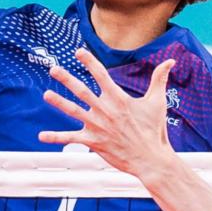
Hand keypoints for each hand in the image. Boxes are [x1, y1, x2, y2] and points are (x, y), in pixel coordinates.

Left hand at [38, 48, 176, 176]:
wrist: (150, 158)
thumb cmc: (154, 130)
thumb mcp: (157, 102)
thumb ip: (160, 79)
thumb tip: (170, 61)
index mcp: (119, 99)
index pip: (101, 75)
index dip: (89, 62)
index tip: (78, 52)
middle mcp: (105, 110)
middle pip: (82, 91)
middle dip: (66, 79)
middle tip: (53, 69)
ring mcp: (97, 126)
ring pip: (73, 111)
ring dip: (58, 102)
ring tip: (46, 94)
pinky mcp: (93, 141)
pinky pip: (71, 139)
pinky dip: (56, 137)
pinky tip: (41, 136)